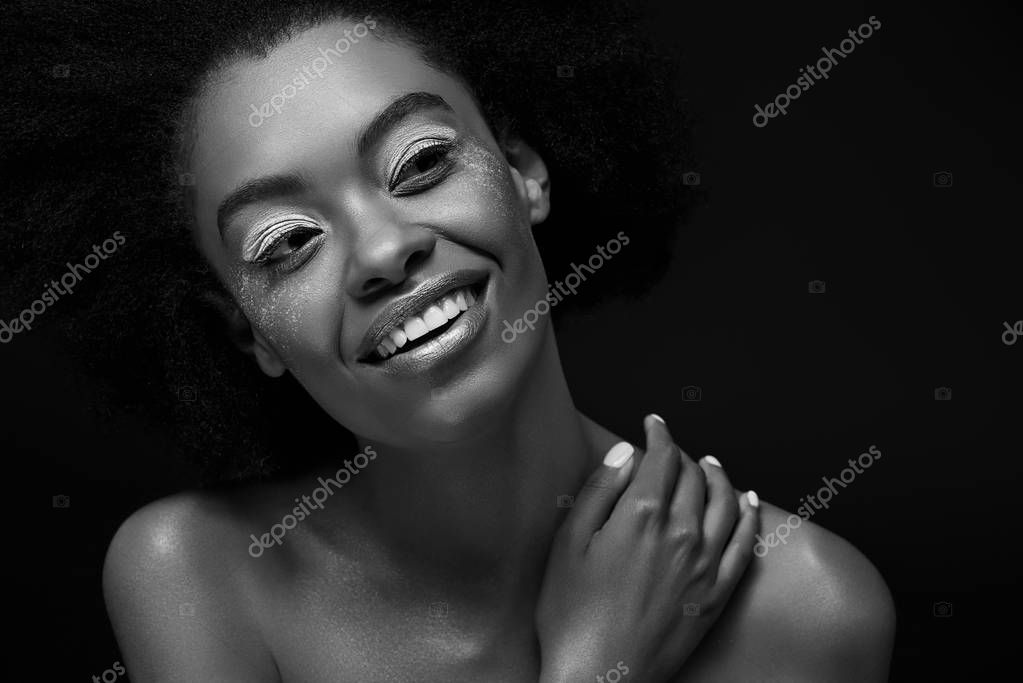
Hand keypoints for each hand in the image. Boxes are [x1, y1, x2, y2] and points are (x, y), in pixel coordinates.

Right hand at [536, 415, 759, 681]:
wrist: (601, 678)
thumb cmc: (572, 615)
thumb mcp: (567, 544)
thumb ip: (599, 491)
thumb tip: (626, 453)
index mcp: (641, 515)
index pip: (661, 458)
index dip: (659, 434)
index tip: (654, 423)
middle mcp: (681, 533)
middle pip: (693, 477)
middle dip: (683, 454)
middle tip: (671, 448)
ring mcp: (704, 564)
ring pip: (725, 502)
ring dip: (719, 476)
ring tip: (711, 464)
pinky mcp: (717, 593)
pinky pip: (744, 543)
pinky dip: (750, 514)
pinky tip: (748, 501)